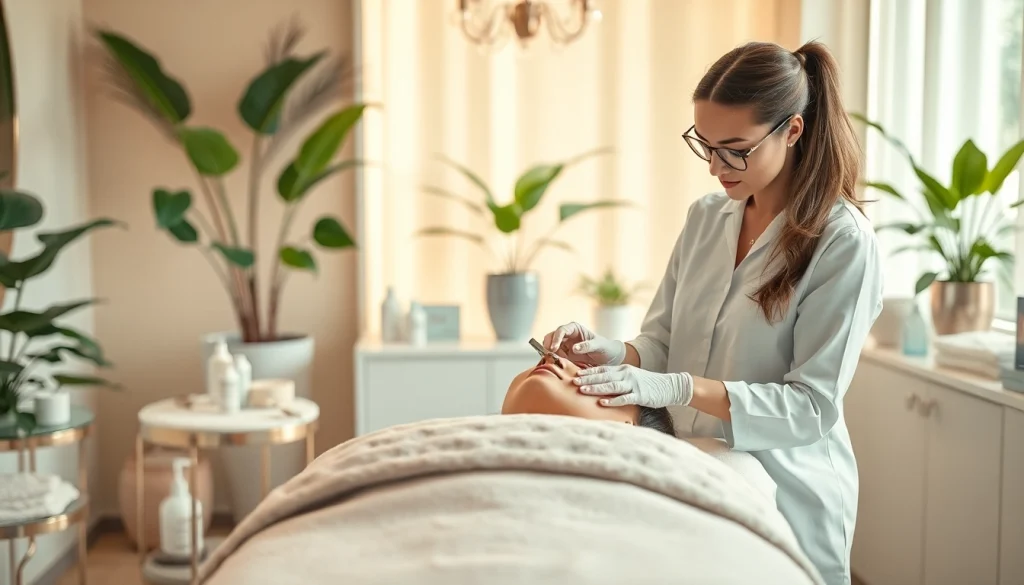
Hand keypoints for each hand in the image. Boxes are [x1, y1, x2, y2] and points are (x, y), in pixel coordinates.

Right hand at [542, 321, 625, 365]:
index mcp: (575, 329)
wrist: (609, 359)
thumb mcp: (599, 346)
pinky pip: (554, 357)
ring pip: (549, 347)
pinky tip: (558, 365)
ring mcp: (564, 346)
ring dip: (549, 354)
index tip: (553, 348)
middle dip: (548, 345)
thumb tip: (574, 348)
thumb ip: (587, 346)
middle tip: (550, 356)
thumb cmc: (606, 348)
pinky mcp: (564, 356)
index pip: (561, 330)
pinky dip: (553, 360)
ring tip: (556, 362)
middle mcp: (567, 336)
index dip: (556, 338)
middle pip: (551, 337)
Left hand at [573, 365, 693, 407]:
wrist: (669, 386)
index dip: (588, 371)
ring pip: (611, 385)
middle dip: (587, 378)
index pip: (602, 369)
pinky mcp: (640, 395)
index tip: (575, 373)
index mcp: (623, 369)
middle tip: (573, 381)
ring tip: (583, 390)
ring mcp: (633, 384)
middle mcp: (626, 374)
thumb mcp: (631, 377)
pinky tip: (602, 403)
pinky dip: (612, 400)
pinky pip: (624, 398)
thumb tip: (600, 384)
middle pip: (603, 376)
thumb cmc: (648, 384)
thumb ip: (617, 379)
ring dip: (596, 388)